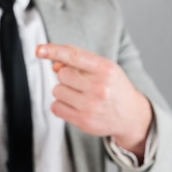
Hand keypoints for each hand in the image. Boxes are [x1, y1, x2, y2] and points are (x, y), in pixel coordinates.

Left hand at [36, 43, 152, 157]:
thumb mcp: (104, 67)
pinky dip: (61, 104)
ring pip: (57, 90)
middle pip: (62, 74)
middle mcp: (100, 88)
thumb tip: (55, 63)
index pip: (74, 56)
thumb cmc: (114, 86)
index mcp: (106, 69)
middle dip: (67, 76)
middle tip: (82, 82)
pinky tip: (76, 105)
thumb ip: (79, 59)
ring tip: (81, 94)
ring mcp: (91, 106)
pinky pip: (55, 107)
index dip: (54, 51)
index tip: (39, 50)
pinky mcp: (83, 121)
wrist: (131, 115)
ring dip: (64, 90)